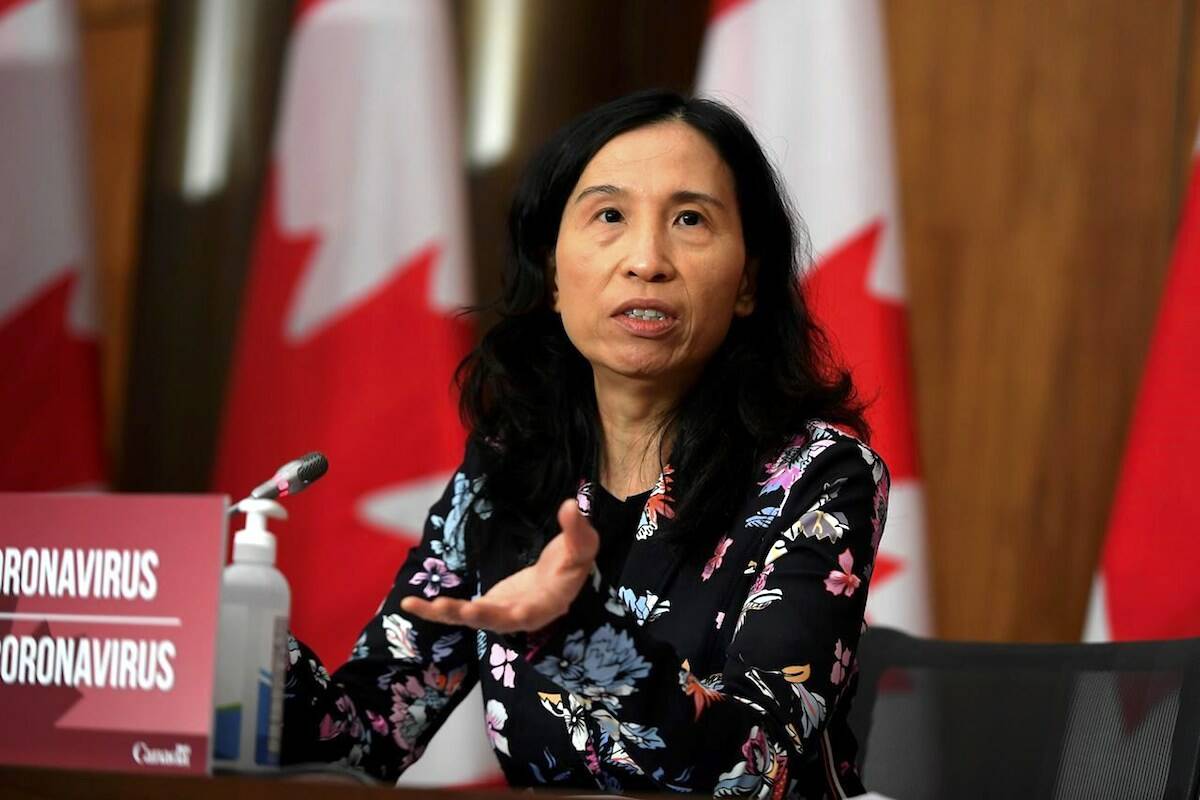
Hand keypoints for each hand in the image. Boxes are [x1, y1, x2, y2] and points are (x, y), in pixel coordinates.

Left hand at [401, 499, 598, 632]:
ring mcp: (500, 613)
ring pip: (470, 618)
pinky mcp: (486, 607)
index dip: (518, 615)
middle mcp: (520, 615)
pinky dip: (437, 610)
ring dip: (444, 614)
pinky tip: (412, 603)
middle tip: (460, 611)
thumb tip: (571, 504)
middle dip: (476, 616)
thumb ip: (577, 529)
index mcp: (546, 603)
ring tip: (414, 605)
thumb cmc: (575, 561)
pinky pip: (459, 612)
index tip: (505, 613)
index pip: (533, 612)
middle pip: (495, 620)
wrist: (561, 577)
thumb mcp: (583, 545)